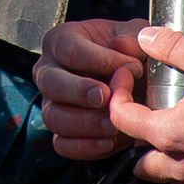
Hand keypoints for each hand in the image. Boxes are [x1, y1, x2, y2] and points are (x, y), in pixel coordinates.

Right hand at [35, 17, 142, 161]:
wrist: (134, 80)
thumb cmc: (126, 54)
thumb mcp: (132, 37)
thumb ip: (131, 37)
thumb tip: (123, 46)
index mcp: (60, 42)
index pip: (69, 50)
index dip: (101, 61)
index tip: (131, 68)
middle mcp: (49, 71)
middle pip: (51, 83)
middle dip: (80, 92)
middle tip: (107, 97)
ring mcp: (52, 103)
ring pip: (53, 117)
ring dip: (85, 123)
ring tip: (113, 124)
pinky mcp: (62, 132)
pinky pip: (62, 145)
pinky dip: (85, 146)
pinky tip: (108, 141)